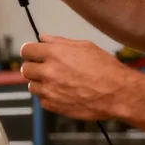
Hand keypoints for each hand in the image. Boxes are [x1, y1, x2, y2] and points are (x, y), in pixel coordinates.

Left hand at [20, 35, 138, 120]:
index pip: (26, 50)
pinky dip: (49, 97)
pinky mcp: (52, 106)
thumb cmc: (106, 69)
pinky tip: (64, 93)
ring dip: (41, 83)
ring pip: (32, 86)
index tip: (34, 54)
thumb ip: (59, 42)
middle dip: (35, 67)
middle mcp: (48, 72)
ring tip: (59, 82)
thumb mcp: (85, 46)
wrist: (119, 93)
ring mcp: (49, 90)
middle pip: (26, 69)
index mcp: (54, 54)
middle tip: (48, 69)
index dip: (31, 51)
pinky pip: (42, 100)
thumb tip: (43, 38)